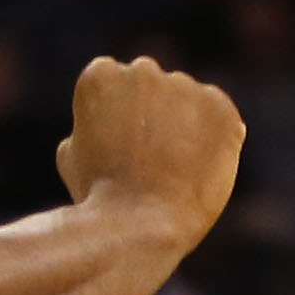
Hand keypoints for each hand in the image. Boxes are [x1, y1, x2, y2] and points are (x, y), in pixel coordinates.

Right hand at [57, 57, 242, 239]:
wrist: (141, 224)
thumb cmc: (100, 197)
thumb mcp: (72, 155)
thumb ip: (90, 125)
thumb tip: (103, 121)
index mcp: (102, 75)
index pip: (115, 84)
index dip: (118, 121)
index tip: (121, 149)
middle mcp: (143, 70)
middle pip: (152, 87)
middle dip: (153, 115)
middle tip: (151, 161)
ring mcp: (184, 86)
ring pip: (188, 101)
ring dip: (186, 125)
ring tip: (176, 171)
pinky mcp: (219, 107)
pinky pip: (221, 117)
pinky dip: (218, 138)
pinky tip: (201, 168)